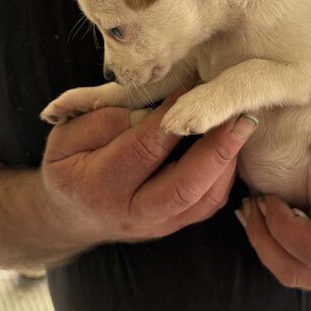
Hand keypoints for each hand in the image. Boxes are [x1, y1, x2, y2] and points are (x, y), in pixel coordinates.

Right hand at [40, 89, 257, 246]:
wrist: (70, 216)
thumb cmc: (69, 167)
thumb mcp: (66, 137)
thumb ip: (103, 122)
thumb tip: (149, 112)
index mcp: (100, 186)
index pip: (146, 147)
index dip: (175, 116)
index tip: (197, 85)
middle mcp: (134, 213)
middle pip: (186, 186)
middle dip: (219, 149)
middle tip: (242, 115)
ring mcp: (158, 225)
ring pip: (205, 200)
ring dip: (229, 162)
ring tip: (243, 125)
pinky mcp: (175, 225)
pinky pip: (208, 204)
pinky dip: (225, 175)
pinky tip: (231, 146)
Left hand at [236, 131, 310, 289]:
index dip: (285, 227)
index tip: (269, 197)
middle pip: (297, 272)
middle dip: (264, 240)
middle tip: (250, 203)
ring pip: (292, 275)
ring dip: (264, 245)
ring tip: (250, 208)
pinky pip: (295, 266)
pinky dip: (272, 246)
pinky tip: (262, 216)